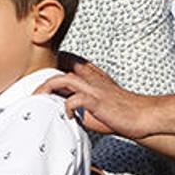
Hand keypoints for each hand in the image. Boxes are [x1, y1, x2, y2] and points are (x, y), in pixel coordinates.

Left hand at [36, 58, 154, 138]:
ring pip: (65, 79)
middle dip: (43, 76)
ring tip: (39, 98)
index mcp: (92, 75)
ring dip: (48, 88)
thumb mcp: (97, 99)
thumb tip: (62, 105)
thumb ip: (80, 98)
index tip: (37, 75)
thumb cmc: (120, 110)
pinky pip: (77, 99)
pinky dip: (67, 106)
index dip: (51, 64)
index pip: (67, 60)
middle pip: (61, 66)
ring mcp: (94, 88)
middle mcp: (91, 78)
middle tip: (32, 89)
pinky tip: (66, 114)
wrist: (142, 115)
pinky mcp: (98, 101)